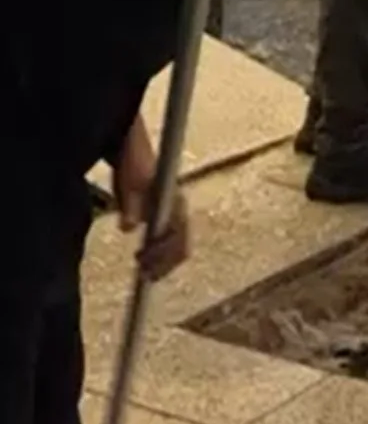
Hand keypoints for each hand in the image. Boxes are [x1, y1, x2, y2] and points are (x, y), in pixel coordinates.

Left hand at [113, 127, 189, 281]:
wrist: (131, 150)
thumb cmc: (133, 164)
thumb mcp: (129, 182)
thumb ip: (131, 204)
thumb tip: (129, 228)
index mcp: (174, 201)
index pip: (178, 234)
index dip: (163, 253)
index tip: (143, 262)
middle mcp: (179, 208)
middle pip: (182, 243)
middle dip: (165, 262)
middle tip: (144, 273)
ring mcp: (175, 212)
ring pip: (179, 245)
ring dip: (165, 262)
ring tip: (146, 273)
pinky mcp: (166, 216)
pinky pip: (173, 242)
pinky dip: (164, 256)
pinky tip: (148, 261)